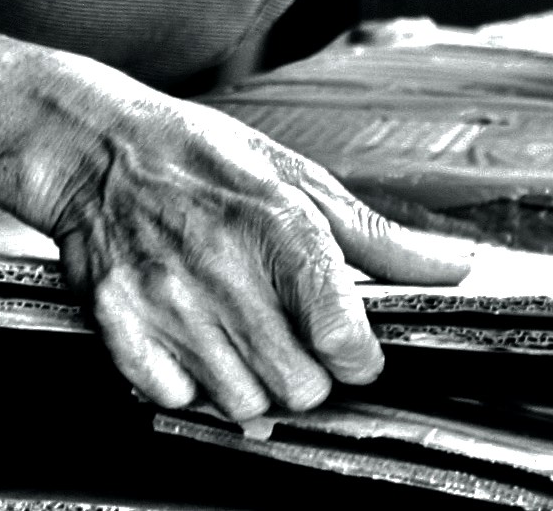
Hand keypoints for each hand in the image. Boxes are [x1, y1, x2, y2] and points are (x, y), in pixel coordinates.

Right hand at [43, 92, 470, 421]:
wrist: (95, 147)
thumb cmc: (202, 157)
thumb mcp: (299, 178)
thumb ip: (380, 238)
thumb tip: (456, 267)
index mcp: (283, 229)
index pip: (344, 343)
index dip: (357, 356)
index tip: (349, 345)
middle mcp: (227, 271)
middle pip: (301, 389)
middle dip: (306, 373)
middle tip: (287, 334)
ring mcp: (169, 302)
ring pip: (243, 405)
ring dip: (249, 383)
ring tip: (235, 333)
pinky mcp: (121, 326)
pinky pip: (177, 400)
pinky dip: (188, 383)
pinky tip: (190, 339)